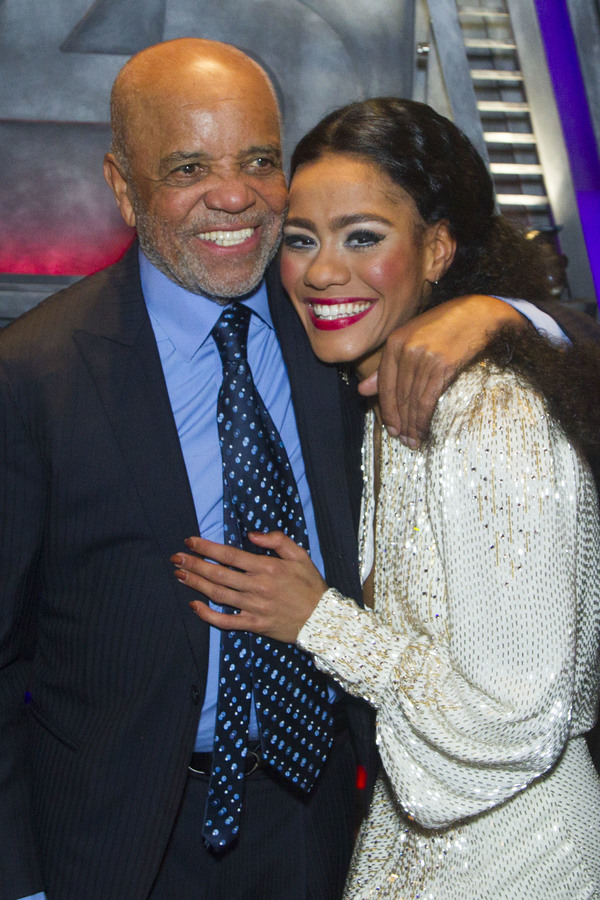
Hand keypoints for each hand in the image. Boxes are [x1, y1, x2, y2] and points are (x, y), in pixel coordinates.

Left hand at [171, 532, 327, 642]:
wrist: (323, 619)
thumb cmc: (311, 585)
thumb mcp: (300, 555)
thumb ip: (277, 540)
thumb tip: (252, 534)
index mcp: (267, 567)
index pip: (229, 555)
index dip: (207, 547)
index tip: (190, 541)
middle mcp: (257, 586)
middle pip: (218, 574)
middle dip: (194, 564)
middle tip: (176, 558)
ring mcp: (254, 607)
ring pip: (218, 594)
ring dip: (196, 584)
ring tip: (179, 575)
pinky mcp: (254, 624)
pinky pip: (226, 621)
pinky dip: (208, 614)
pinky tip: (194, 605)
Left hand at [360, 294, 523, 445]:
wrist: (479, 314)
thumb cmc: (445, 327)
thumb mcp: (411, 339)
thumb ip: (387, 366)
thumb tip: (362, 391)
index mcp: (395, 342)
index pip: (385, 384)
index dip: (387, 410)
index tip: (390, 428)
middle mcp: (407, 349)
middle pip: (398, 395)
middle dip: (400, 422)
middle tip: (403, 440)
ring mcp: (424, 358)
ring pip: (412, 400)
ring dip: (412, 425)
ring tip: (414, 441)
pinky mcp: (443, 366)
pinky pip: (427, 400)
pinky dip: (424, 420)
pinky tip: (424, 431)